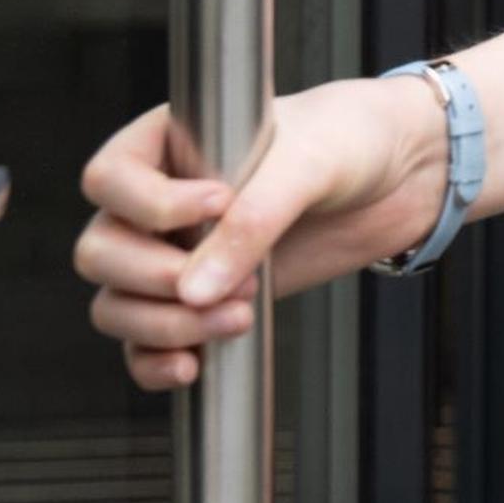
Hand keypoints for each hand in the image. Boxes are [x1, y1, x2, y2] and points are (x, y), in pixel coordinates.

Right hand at [72, 78, 446, 390]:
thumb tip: (195, 290)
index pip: (109, 179)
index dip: (150, 204)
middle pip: (101, 252)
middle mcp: (159, 200)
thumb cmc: (350, 136)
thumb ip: (253, 219)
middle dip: (155, 277)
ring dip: (163, 324)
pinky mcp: (202, 299)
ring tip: (237, 316)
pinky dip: (156, 361)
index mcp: (168, 142)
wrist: (402, 173)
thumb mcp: (308, 162)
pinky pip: (144, 344)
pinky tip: (192, 365)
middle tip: (229, 280)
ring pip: (116, 303)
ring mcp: (177, 253)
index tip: (218, 205)